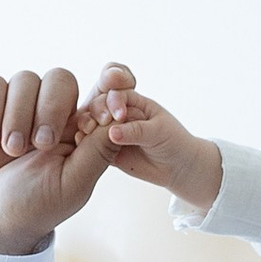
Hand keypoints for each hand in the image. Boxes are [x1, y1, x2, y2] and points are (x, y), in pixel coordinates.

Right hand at [0, 66, 117, 255]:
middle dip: (52, 109)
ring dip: (18, 116)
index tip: (102, 114)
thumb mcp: (73, 184)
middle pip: (61, 79)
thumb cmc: (30, 208)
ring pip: (25, 79)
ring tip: (9, 150)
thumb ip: (98, 150)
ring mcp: (13, 105)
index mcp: (76, 132)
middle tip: (41, 145)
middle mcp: (46, 113)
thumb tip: (120, 116)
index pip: (95, 96)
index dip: (100, 96)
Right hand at [94, 70, 222, 213]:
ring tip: (87, 133)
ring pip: (94, 126)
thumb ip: (136, 131)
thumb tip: (112, 133)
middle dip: (97, 112)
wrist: (178, 167)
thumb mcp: (158, 132)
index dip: (114, 101)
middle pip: (100, 107)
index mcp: (133, 102)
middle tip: (100, 124)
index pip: (116, 94)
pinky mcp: (107, 150)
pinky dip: (86, 145)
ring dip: (88, 127)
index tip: (119, 115)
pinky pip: (93, 147)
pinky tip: (82, 146)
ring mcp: (111, 132)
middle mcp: (119, 114)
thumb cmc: (173, 142)